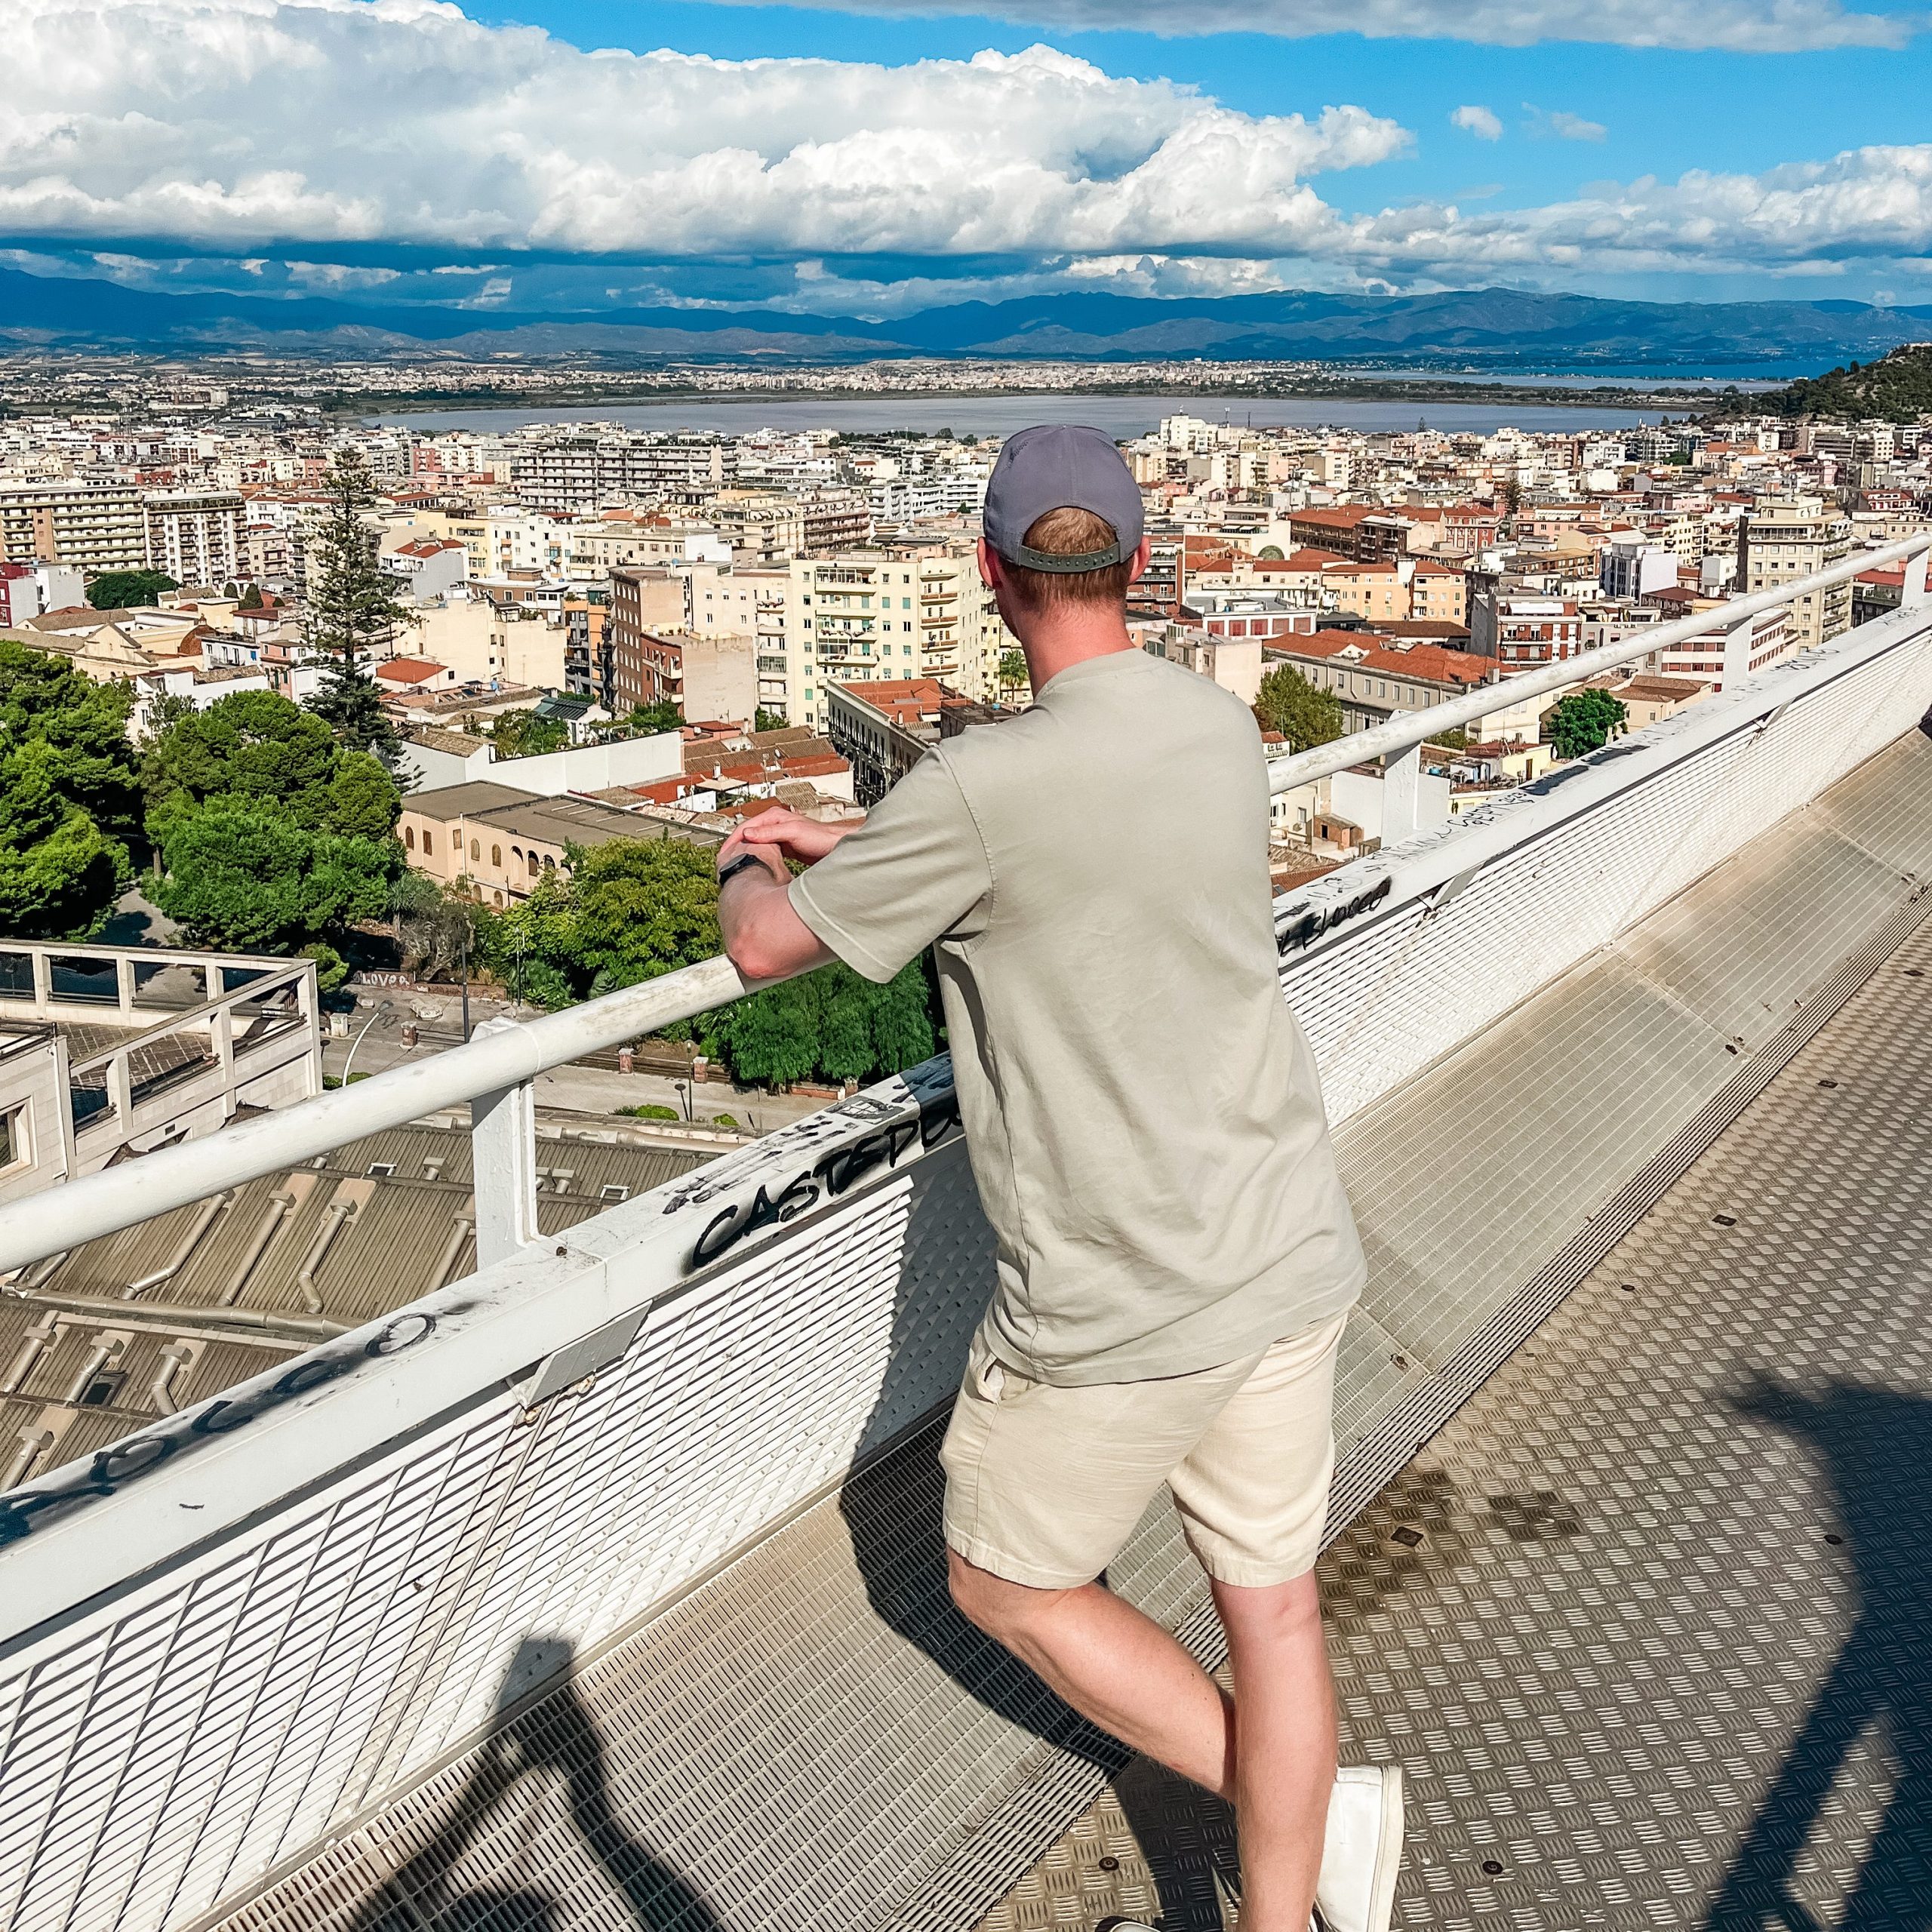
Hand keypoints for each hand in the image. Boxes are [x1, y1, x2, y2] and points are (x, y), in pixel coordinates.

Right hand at [719, 806, 852, 871]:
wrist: (835, 847)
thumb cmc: (820, 837)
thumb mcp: (793, 832)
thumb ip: (770, 832)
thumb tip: (748, 834)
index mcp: (774, 817)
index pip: (746, 827)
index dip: (733, 840)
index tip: (724, 853)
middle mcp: (775, 825)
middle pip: (749, 836)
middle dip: (737, 847)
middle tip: (726, 862)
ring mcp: (779, 836)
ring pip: (756, 845)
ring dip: (747, 853)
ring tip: (736, 866)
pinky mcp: (784, 848)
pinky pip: (766, 852)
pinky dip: (758, 858)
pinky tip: (755, 867)